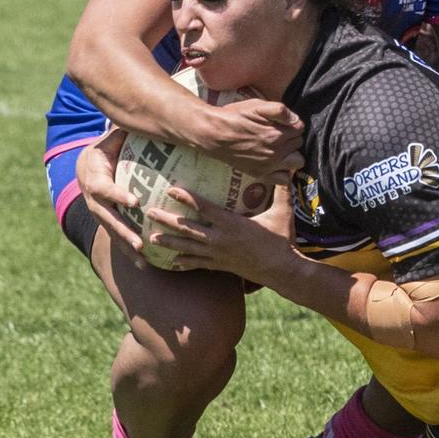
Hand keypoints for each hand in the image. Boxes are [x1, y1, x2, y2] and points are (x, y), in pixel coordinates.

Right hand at [76, 130, 146, 265]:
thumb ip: (127, 132)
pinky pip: (116, 237)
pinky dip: (129, 251)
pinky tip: (146, 264)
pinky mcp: (105, 220)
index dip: (117, 195)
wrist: (88, 163)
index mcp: (93, 176)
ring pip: (110, 231)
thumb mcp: (114, 136)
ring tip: (143, 258)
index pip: (104, 188)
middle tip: (139, 242)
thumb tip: (155, 120)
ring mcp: (97, 211)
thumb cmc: (109, 146)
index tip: (134, 201)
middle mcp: (92, 198)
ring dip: (126, 246)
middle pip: (106, 218)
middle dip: (122, 231)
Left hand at [146, 183, 296, 278]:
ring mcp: (219, 254)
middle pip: (188, 229)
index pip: (205, 208)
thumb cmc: (283, 240)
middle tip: (149, 213)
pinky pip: (198, 264)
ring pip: (188, 248)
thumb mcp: (283, 212)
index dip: (187, 198)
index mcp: (233, 223)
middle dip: (167, 221)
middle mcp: (221, 239)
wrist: (283, 271)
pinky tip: (172, 262)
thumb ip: (281, 188)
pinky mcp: (222, 266)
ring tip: (150, 239)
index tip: (171, 189)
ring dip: (169, 242)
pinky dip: (184, 262)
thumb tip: (289, 166)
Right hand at [201, 99, 304, 181]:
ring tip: (281, 148)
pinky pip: (284, 179)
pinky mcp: (261, 174)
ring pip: (297, 161)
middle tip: (278, 132)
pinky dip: (284, 172)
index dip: (292, 123)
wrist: (213, 134)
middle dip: (292, 136)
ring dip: (292, 154)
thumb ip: (279, 110)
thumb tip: (296, 119)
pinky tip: (277, 163)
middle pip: (298, 143)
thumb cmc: (234, 116)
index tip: (282, 122)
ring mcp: (269, 165)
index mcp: (276, 133)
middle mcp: (275, 151)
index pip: (300, 128)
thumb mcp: (256, 105)